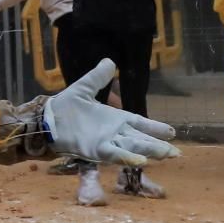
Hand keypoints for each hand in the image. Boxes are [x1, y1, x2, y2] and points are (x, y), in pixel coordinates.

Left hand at [42, 60, 180, 166]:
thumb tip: (109, 61)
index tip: (171, 132)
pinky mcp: (96, 150)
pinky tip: (140, 161)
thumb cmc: (65, 108)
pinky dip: (127, 157)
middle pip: (141, 140)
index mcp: (115, 118)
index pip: (140, 123)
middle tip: (177, 152)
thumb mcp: (83, 88)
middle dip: (159, 146)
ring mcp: (106, 142)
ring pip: (133, 148)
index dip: (155, 128)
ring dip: (150, 152)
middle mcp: (114, 133)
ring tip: (167, 155)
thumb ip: (97, 78)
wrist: (47, 119)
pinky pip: (114, 154)